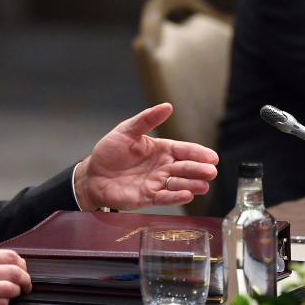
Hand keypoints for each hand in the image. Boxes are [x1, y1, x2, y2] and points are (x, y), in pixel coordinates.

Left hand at [73, 103, 217, 209]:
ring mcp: (156, 183)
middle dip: (199, 170)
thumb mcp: (127, 130)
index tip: (212, 157)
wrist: (92, 174)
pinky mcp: (148, 197)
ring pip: (179, 184)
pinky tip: (186, 195)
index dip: (198, 153)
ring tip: (202, 185)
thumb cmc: (109, 152)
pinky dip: (175, 197)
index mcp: (161, 150)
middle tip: (210, 171)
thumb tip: (167, 106)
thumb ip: (147, 120)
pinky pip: (165, 198)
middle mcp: (162, 167)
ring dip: (191, 185)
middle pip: (185, 168)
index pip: (184, 150)